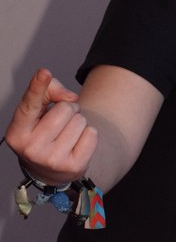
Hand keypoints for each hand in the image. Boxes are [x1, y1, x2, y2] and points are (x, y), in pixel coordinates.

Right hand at [4, 68, 97, 184]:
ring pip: (80, 121)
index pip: (30, 105)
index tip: (44, 72)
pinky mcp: (74, 166)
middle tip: (61, 122)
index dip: (37, 87)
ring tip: (68, 133)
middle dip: (68, 109)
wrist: (52, 170)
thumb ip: (49, 92)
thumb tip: (70, 97)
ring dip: (79, 122)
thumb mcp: (39, 112)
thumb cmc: (44, 131)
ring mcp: (52, 160)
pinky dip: (89, 134)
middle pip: (65, 109)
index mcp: (17, 133)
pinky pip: (92, 134)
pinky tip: (77, 144)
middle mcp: (31, 148)